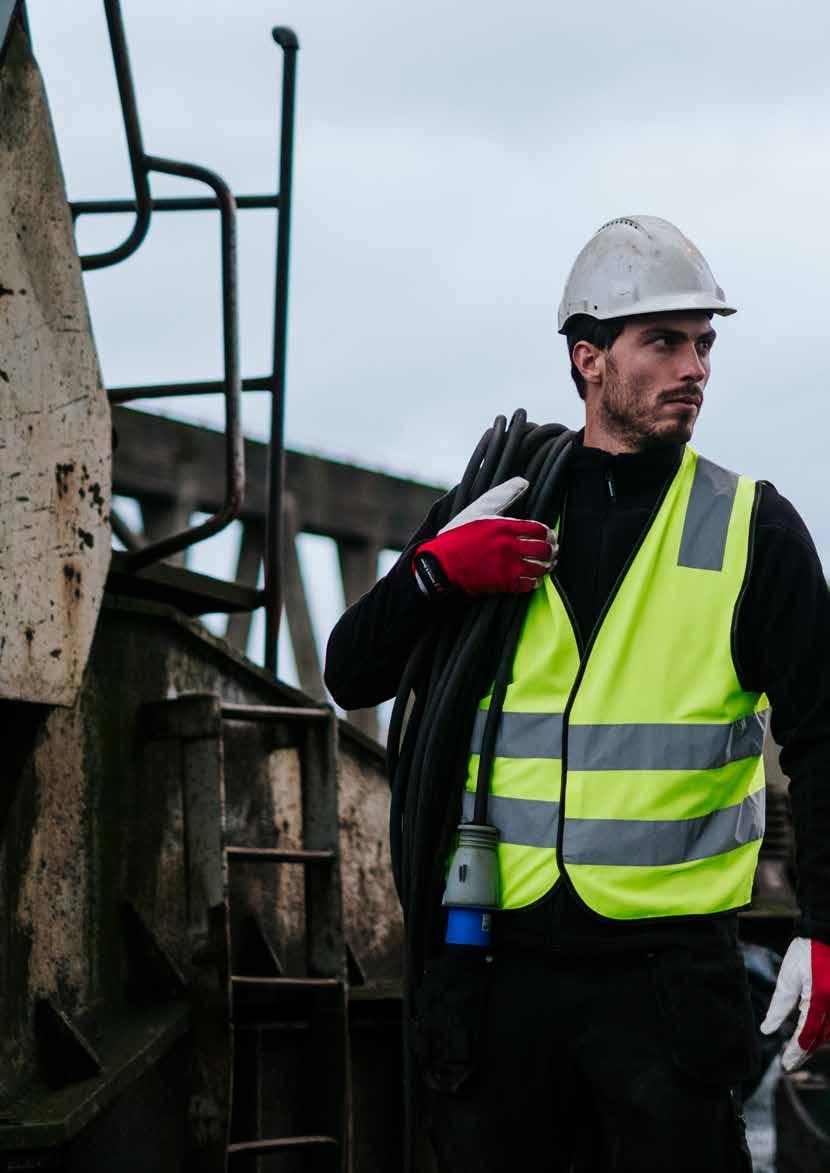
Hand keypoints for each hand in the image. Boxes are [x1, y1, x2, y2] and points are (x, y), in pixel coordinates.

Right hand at [413, 477, 556, 596]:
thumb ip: (504, 494)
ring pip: (540, 568)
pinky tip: (531, 578)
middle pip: (544, 549)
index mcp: (506, 526)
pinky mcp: (503, 583)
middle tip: (551, 552)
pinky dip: (534, 581)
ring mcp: (507, 566)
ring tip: (544, 565)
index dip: (548, 534)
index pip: (540, 530)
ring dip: (545, 567)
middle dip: (550, 551)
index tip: (547, 536)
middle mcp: (509, 546)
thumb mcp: (480, 509)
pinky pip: (529, 584)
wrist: (441, 563)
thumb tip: (524, 481)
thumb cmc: (459, 535)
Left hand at [760, 937, 829, 1070]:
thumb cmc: (806, 952)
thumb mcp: (788, 976)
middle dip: (806, 1050)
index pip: (807, 1034)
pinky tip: (813, 1033)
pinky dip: (824, 1030)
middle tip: (790, 1060)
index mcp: (820, 998)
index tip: (786, 1064)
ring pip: (829, 1033)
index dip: (796, 1052)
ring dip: (815, 1041)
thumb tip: (767, 1029)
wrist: (827, 935)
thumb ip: (779, 1005)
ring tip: (799, 1049)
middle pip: (821, 1038)